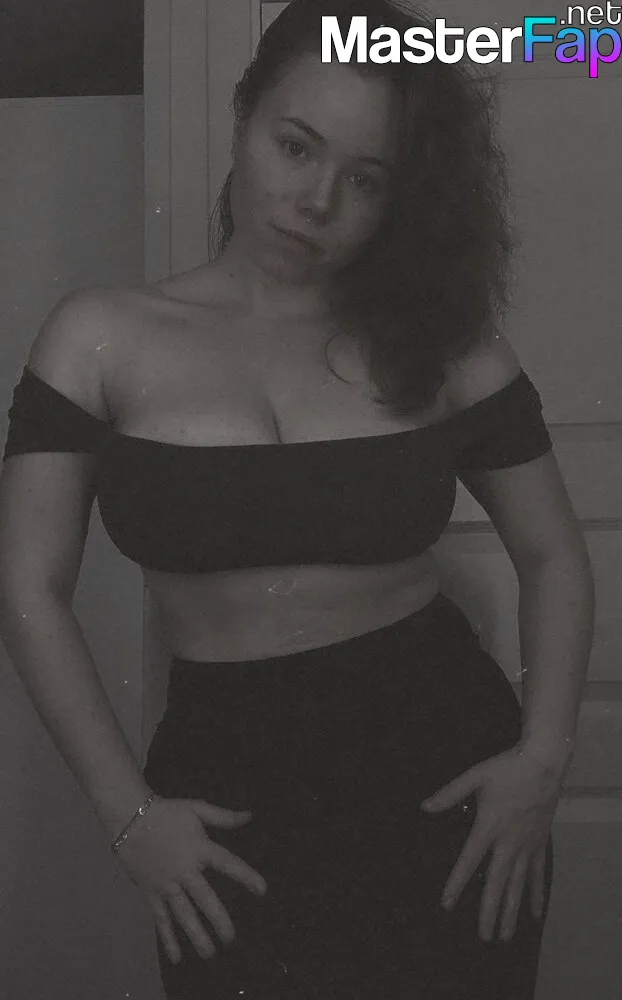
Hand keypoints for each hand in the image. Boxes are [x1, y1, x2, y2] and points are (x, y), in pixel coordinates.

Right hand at [112, 795, 267, 963]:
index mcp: (199, 848)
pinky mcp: (151, 892)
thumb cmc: (167, 812)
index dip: (246, 876)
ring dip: (196, 935)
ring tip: (209, 953)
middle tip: (230, 938)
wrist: (129, 817)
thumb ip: (223, 817)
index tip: (262, 890)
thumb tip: (249, 816)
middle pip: (204, 898)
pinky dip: (167, 938)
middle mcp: (184, 870)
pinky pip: (160, 918)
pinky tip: (177, 956)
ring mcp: (166, 884)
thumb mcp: (197, 808)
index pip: (227, 864)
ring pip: (183, 914)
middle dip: (219, 920)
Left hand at [420, 746, 562, 941]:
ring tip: (506, 936)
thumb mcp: (474, 776)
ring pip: (518, 885)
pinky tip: (535, 914)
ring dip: (512, 911)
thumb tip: (424, 806)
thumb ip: (449, 793)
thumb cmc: (506, 769)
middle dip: (489, 912)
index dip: (457, 883)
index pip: (469, 861)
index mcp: (488, 826)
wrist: (543, 764)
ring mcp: (526, 845)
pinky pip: (538, 874)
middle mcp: (508, 842)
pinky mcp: (540, 843)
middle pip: (497, 883)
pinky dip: (536, 895)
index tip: (447, 904)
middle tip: (484, 937)